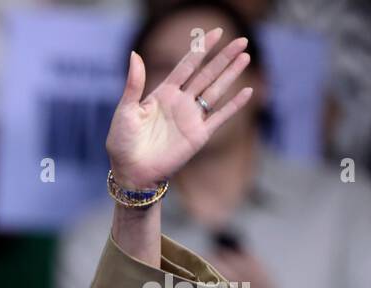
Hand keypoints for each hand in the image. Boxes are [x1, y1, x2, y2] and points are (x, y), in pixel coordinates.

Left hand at [106, 29, 253, 189]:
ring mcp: (191, 118)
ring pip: (216, 91)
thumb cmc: (122, 143)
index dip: (201, 49)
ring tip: (245, 56)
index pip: (186, 66)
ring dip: (231, 74)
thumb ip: (133, 84)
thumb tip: (134, 54)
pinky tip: (247, 91)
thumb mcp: (125, 110)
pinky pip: (220, 117)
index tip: (215, 32)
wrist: (131, 172)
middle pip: (206, 74)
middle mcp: (180, 103)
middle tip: (241, 40)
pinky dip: (234, 105)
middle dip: (223, 58)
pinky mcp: (199, 135)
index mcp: (163, 94)